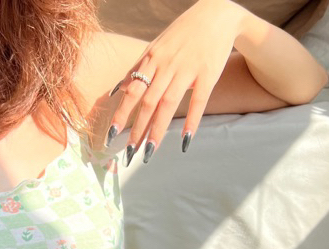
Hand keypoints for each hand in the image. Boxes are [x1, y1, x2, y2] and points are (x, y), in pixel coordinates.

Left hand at [107, 0, 247, 163]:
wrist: (217, 14)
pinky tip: (184, 140)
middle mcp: (167, 66)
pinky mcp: (208, 75)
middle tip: (128, 154)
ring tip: (149, 152)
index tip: (111, 136)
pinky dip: (191, 121)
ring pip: (169, 105)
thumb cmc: (182, 33)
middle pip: (148, 103)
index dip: (121, 114)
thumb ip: (136, 69)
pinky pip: (198, 101)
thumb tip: (115, 91)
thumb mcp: (155, 47)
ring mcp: (188, 70)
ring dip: (158, 130)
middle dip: (137, 130)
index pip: (132, 92)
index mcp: (152, 59)